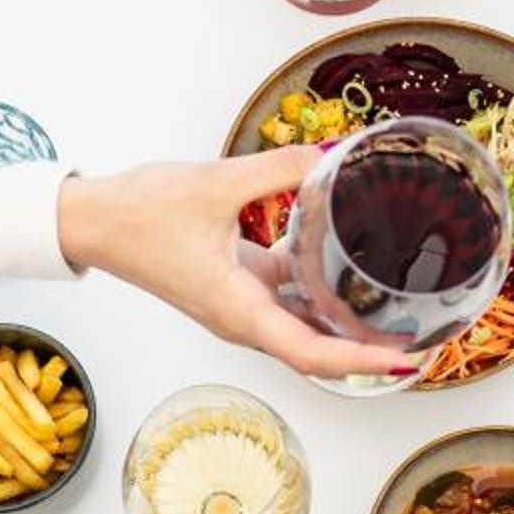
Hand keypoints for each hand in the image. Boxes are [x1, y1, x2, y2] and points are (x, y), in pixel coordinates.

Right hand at [59, 150, 409, 381]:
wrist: (93, 219)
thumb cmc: (141, 214)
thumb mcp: (216, 183)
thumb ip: (281, 168)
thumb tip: (334, 152)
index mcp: (238, 310)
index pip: (312, 353)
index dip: (362, 360)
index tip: (404, 359)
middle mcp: (242, 319)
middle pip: (317, 350)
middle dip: (368, 350)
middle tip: (420, 337)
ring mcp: (239, 305)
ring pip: (304, 326)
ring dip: (347, 324)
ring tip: (397, 307)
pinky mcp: (235, 285)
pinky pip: (288, 298)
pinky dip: (320, 289)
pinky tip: (349, 261)